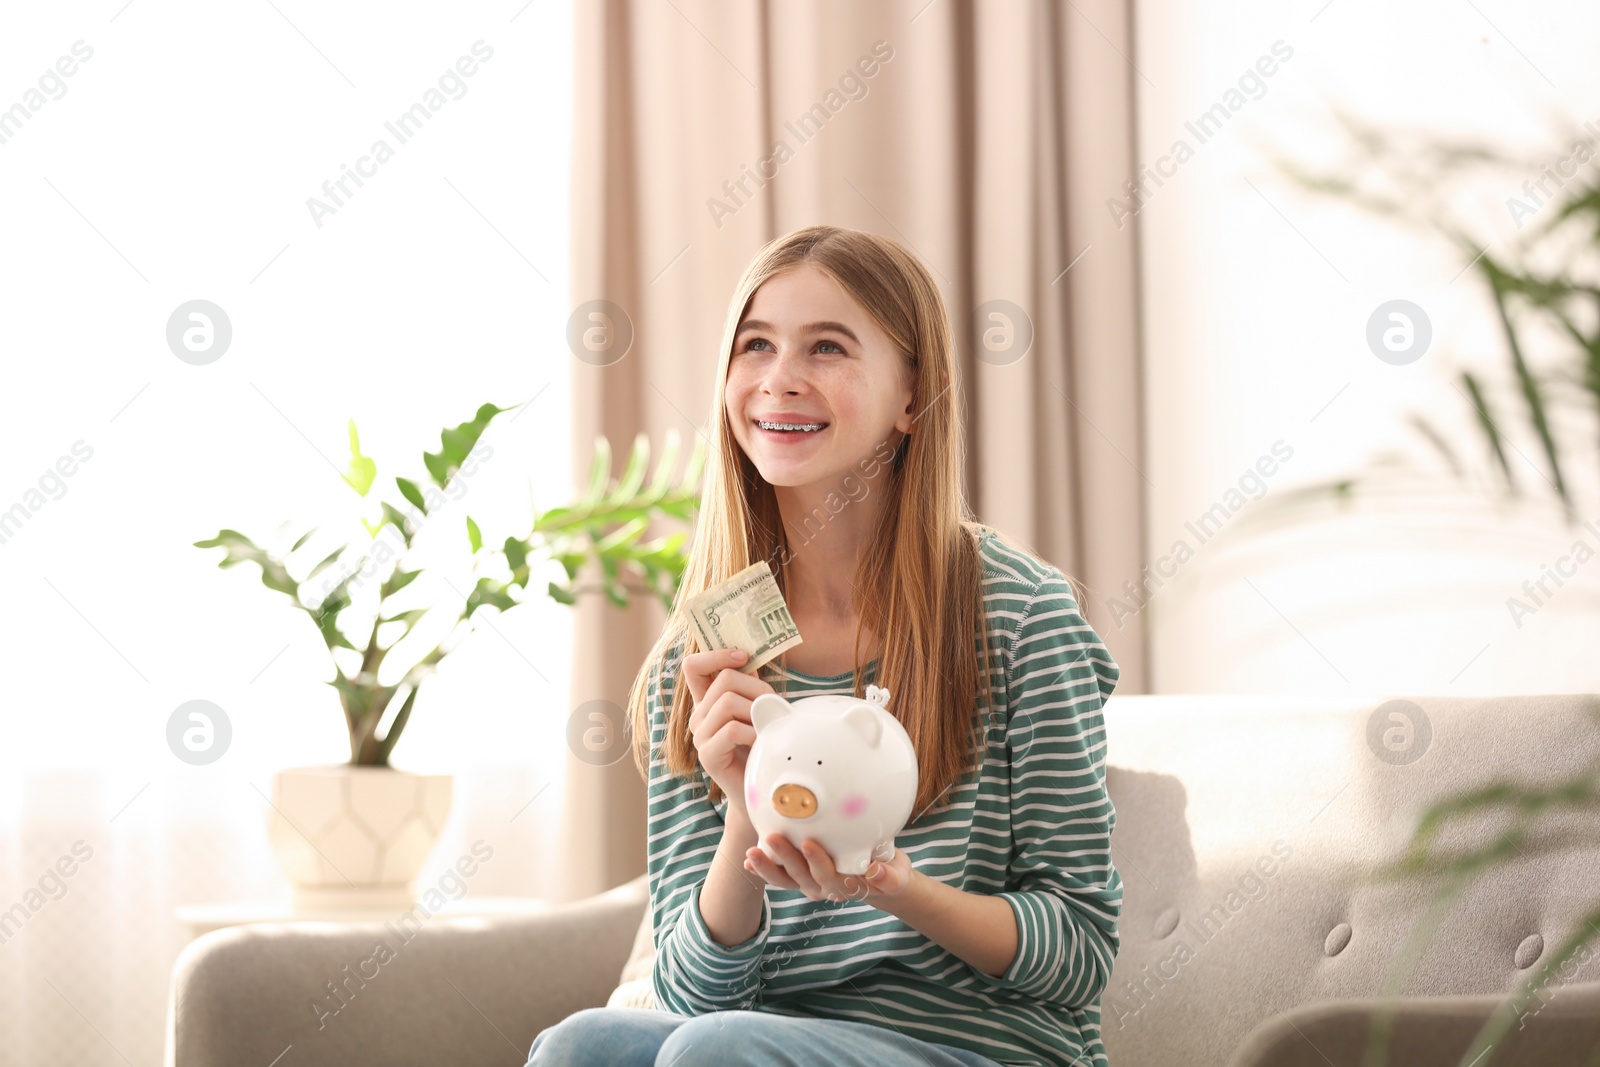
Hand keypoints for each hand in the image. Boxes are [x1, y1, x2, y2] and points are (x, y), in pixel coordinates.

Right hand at [681, 647, 775, 816]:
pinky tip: (760, 742)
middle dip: (757, 687)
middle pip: (724, 680)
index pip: (693, 666)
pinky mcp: (708, 755)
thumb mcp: (757, 709)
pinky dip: (753, 732)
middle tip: (771, 706)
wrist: (759, 789)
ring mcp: (700, 736)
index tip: (743, 657)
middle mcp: (698, 716)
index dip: (716, 654)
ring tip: (766, 726)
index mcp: (707, 702)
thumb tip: (751, 658)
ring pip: (728, 702)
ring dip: (757, 711)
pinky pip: (732, 729)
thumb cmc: (761, 746)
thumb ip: (750, 685)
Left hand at [743, 833, 916, 907]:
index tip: (809, 843)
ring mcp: (810, 883)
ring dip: (768, 867)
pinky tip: (747, 862)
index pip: (829, 876)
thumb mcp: (897, 875)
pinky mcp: (801, 876)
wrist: (880, 881)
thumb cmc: (888, 872)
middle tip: (773, 839)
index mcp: (846, 886)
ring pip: (786, 879)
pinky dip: (764, 870)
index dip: (818, 862)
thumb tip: (877, 871)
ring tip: (752, 854)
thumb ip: (889, 876)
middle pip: (802, 876)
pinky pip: (781, 876)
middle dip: (787, 859)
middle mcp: (825, 888)